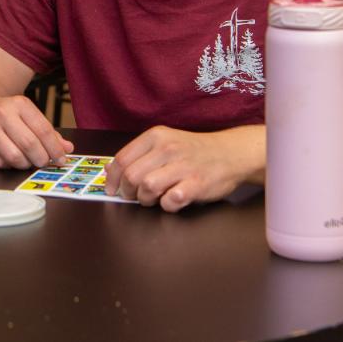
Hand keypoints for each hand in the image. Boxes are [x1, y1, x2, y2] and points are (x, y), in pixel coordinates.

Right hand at [0, 92, 72, 168]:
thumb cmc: (6, 113)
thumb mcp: (27, 114)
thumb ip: (48, 132)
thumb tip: (67, 149)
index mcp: (19, 104)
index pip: (43, 130)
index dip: (55, 148)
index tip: (61, 159)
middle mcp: (2, 114)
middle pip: (30, 145)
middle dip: (42, 159)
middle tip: (45, 162)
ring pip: (15, 157)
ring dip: (26, 164)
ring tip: (28, 160)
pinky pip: (0, 163)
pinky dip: (10, 165)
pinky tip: (12, 159)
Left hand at [105, 126, 260, 211]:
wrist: (231, 153)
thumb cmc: (193, 151)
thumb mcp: (164, 142)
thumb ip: (139, 154)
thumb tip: (111, 169)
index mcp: (155, 136)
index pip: (122, 159)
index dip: (112, 179)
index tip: (112, 190)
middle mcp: (167, 148)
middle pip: (132, 176)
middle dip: (129, 192)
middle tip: (136, 196)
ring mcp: (183, 166)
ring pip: (147, 187)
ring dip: (146, 199)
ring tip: (154, 198)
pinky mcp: (197, 184)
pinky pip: (170, 200)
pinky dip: (167, 205)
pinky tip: (172, 200)